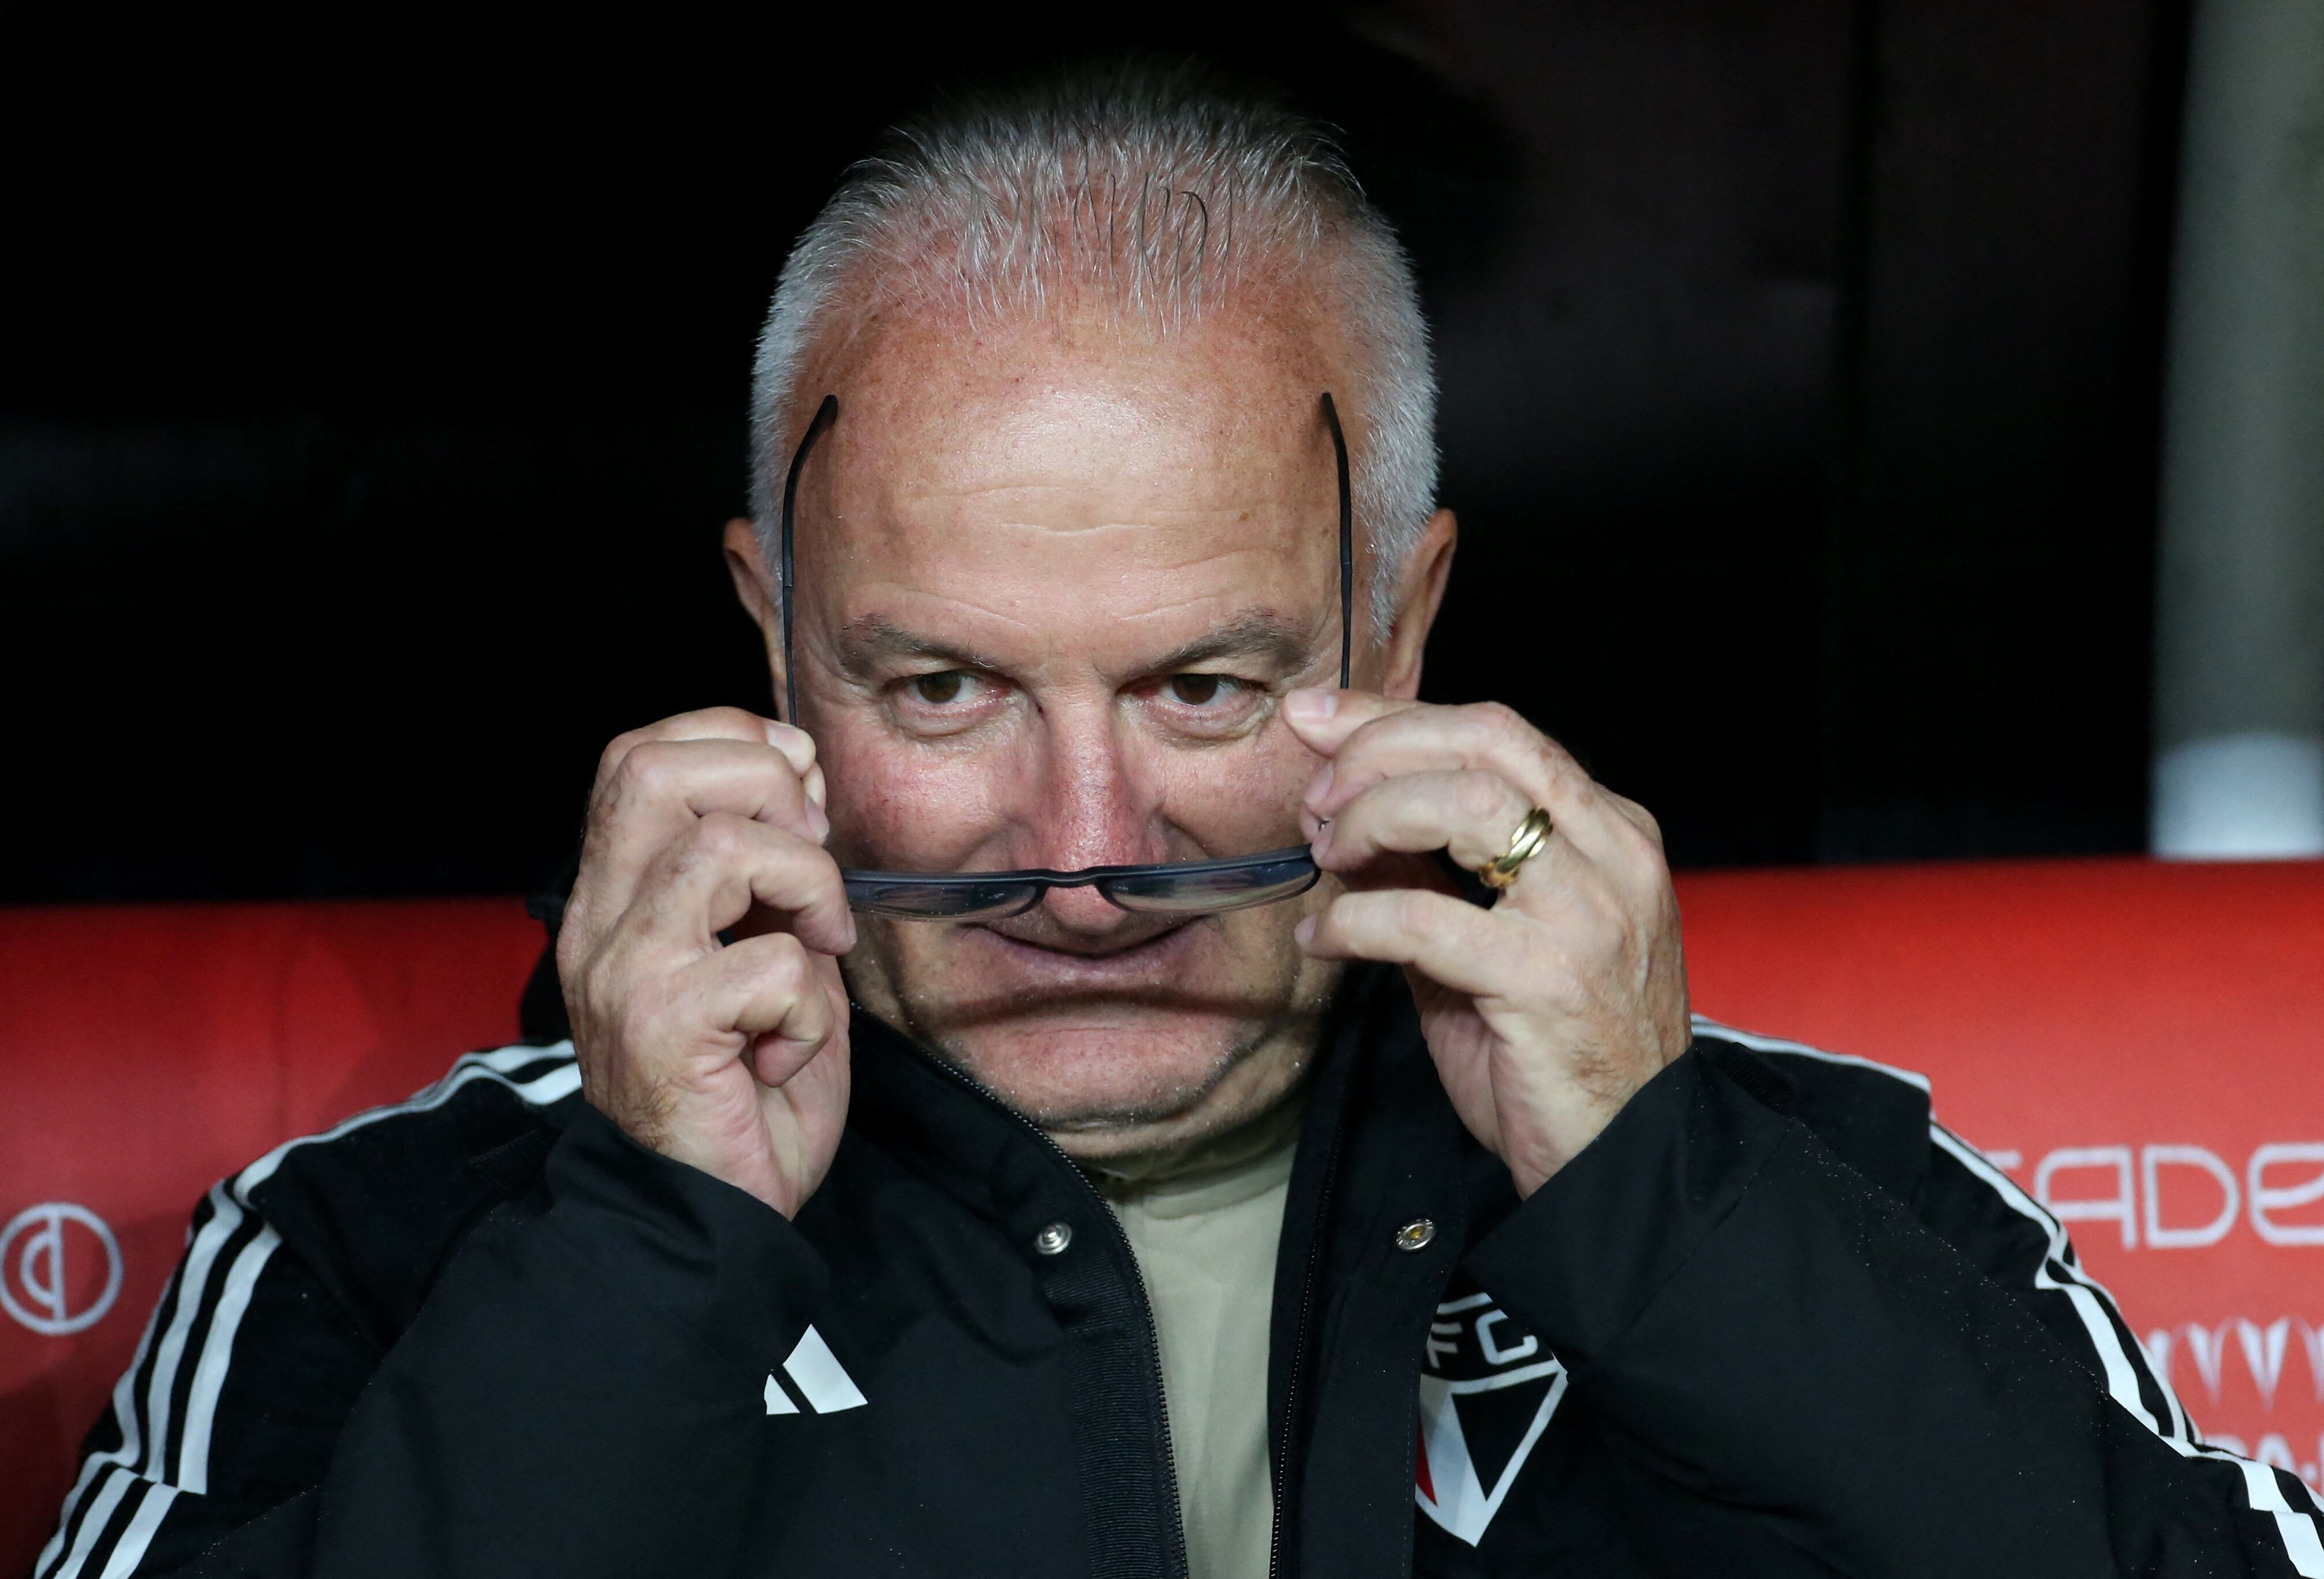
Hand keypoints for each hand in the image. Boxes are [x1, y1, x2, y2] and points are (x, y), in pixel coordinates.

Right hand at [556, 707, 856, 1216]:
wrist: (707, 1215)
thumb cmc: (743, 1089)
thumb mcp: (760, 952)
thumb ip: (768, 874)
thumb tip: (802, 778)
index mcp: (617, 897)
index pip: (639, 755)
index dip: (731, 741)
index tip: (798, 794)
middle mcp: (602, 924)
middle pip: (654, 769)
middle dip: (765, 785)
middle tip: (811, 854)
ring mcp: (624, 972)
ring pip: (722, 849)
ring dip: (806, 884)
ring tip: (817, 949)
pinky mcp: (662, 1027)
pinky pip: (770, 962)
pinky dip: (810, 1001)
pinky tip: (787, 1049)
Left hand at [1285, 690, 1689, 1196]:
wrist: (1620, 1157)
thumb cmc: (1550, 1048)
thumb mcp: (1485, 935)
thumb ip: (1429, 866)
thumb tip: (1344, 807)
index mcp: (1609, 830)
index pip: (1496, 732)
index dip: (1394, 718)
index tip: (1316, 720)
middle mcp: (1612, 854)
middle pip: (1485, 741)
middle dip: (1380, 749)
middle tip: (1318, 796)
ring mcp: (1587, 913)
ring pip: (1462, 804)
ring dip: (1371, 818)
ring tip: (1326, 857)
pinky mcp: (1547, 978)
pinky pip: (1423, 918)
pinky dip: (1353, 919)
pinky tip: (1323, 939)